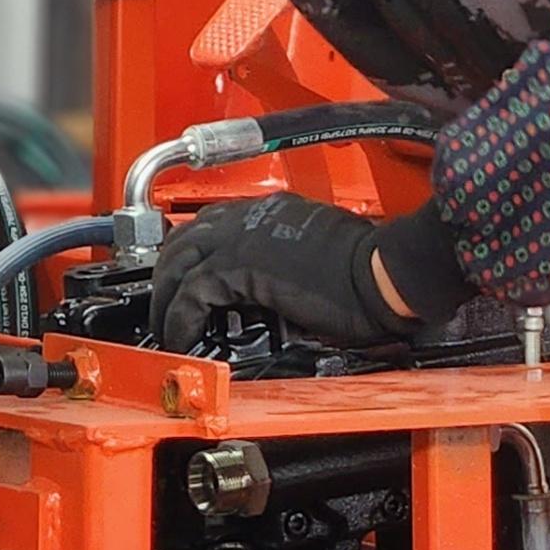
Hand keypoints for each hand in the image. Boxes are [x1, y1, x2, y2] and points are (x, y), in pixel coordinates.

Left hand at [153, 193, 464, 352]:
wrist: (385, 272)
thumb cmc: (370, 272)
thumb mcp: (315, 256)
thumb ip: (281, 264)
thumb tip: (266, 293)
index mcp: (270, 211)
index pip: (210, 226)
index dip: (190, 257)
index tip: (184, 284)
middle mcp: (249, 216)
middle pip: (183, 240)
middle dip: (167, 276)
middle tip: (164, 309)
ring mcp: (242, 237)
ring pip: (178, 262)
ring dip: (166, 298)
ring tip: (166, 329)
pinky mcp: (241, 266)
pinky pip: (192, 293)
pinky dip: (179, 318)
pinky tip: (181, 339)